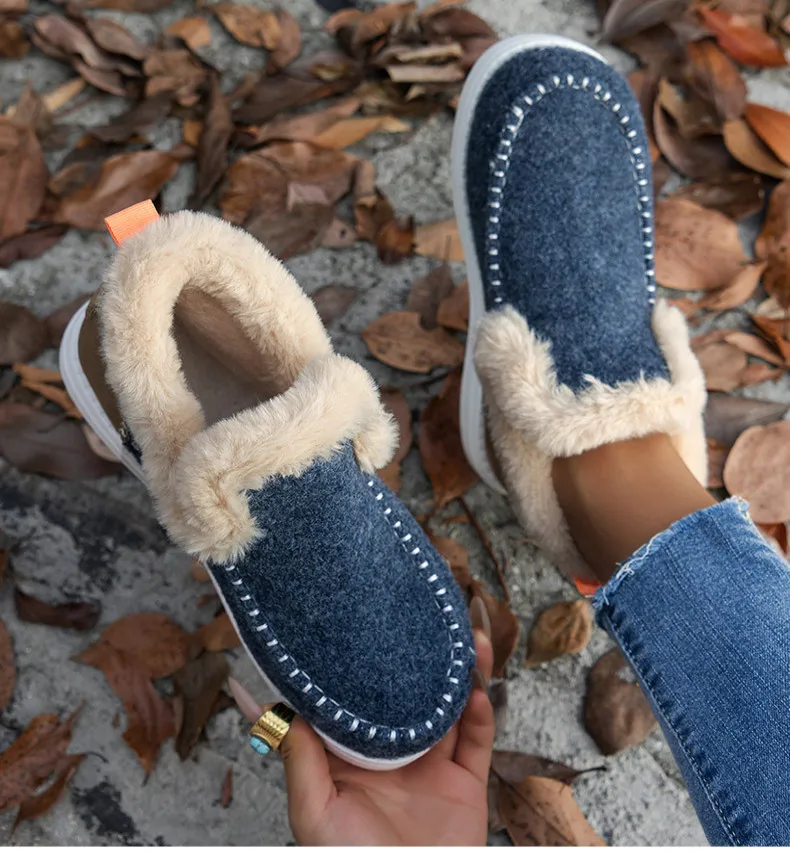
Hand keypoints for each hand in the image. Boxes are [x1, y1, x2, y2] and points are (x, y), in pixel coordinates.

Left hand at [229, 616, 494, 845]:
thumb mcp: (314, 814)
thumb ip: (302, 760)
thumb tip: (280, 706)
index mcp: (352, 755)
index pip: (357, 695)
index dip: (363, 660)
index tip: (367, 622)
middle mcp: (392, 751)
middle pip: (409, 690)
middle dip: (421, 655)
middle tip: (429, 616)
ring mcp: (431, 766)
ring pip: (448, 705)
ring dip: (462, 672)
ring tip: (469, 639)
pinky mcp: (465, 783)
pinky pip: (477, 739)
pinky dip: (481, 712)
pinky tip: (477, 691)